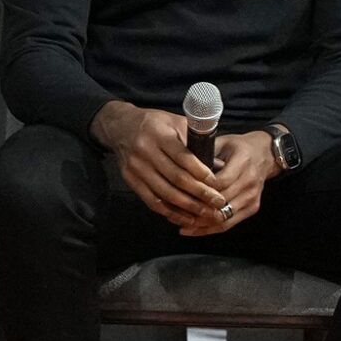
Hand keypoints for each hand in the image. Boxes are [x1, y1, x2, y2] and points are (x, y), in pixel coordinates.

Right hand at [92, 101, 223, 229]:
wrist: (119, 127)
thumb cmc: (154, 123)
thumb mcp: (175, 122)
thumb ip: (196, 142)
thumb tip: (220, 165)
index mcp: (159, 135)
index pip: (183, 157)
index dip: (201, 173)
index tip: (217, 184)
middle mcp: (145, 152)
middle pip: (176, 178)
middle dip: (200, 193)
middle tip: (219, 203)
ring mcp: (135, 168)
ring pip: (165, 193)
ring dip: (188, 207)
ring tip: (207, 214)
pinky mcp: (129, 180)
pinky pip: (151, 200)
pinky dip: (169, 212)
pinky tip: (185, 218)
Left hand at [181, 131, 278, 237]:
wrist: (264, 155)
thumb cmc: (237, 147)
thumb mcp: (221, 142)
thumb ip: (203, 153)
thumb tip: (180, 166)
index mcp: (242, 163)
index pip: (219, 182)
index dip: (199, 189)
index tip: (178, 193)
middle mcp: (250, 182)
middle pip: (220, 202)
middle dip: (195, 208)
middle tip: (172, 210)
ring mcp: (252, 197)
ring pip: (223, 216)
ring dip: (200, 222)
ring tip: (178, 223)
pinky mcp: (253, 207)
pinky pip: (229, 223)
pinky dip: (209, 228)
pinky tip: (191, 230)